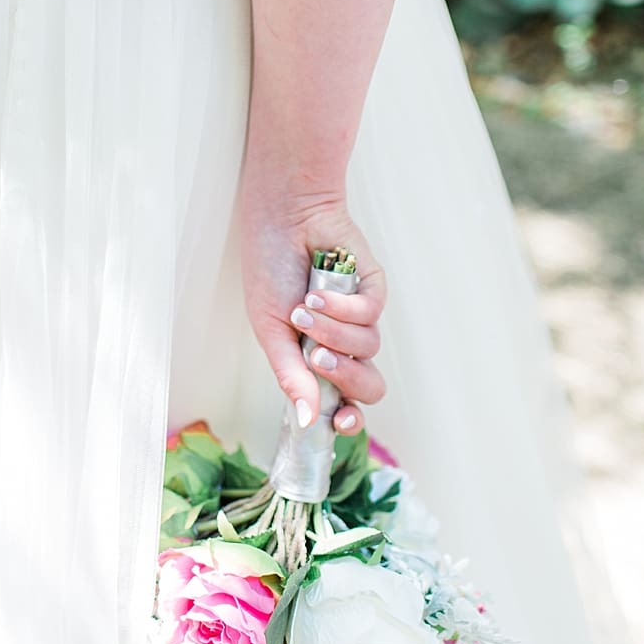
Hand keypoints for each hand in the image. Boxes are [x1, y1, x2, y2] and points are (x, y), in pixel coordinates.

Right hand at [237, 167, 385, 434]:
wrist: (283, 221)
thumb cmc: (269, 272)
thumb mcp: (271, 330)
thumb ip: (290, 376)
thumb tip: (306, 421)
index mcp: (315, 360)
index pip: (343, 403)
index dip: (348, 418)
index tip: (342, 420)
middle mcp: (343, 344)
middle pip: (368, 386)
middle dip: (347, 376)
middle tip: (318, 358)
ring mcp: (361, 318)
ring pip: (368, 348)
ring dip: (334, 331)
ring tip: (306, 306)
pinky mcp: (374, 290)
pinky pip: (372, 314)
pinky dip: (345, 305)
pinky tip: (320, 289)